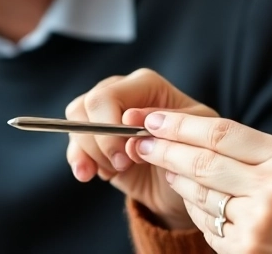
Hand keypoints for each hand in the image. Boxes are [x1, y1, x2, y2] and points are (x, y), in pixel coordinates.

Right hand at [64, 69, 216, 229]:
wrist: (184, 186)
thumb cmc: (196, 155)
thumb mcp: (197, 139)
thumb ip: (168, 124)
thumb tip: (130, 118)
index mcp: (145, 85)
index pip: (108, 96)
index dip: (109, 127)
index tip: (130, 155)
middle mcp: (120, 92)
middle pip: (86, 107)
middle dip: (101, 142)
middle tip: (123, 164)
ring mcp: (104, 114)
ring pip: (75, 122)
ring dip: (90, 152)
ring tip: (113, 170)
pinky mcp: (95, 138)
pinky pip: (74, 143)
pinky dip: (79, 161)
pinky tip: (89, 174)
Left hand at [132, 111, 271, 253]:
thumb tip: (222, 143)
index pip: (220, 132)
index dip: (180, 123)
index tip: (153, 117)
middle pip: (201, 161)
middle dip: (163, 148)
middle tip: (138, 139)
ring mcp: (258, 224)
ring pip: (201, 196)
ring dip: (178, 181)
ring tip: (164, 166)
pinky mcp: (248, 252)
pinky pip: (211, 228)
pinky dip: (200, 214)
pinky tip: (196, 203)